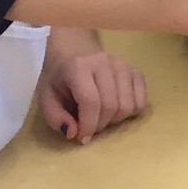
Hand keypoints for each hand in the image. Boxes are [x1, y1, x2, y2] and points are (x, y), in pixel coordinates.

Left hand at [37, 27, 147, 143]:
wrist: (74, 50)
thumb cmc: (59, 77)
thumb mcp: (46, 97)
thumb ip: (55, 117)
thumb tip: (74, 133)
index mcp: (79, 67)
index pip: (91, 102)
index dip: (88, 125)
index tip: (82, 138)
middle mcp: (105, 63)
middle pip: (112, 106)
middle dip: (100, 125)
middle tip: (90, 127)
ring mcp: (124, 66)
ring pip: (128, 106)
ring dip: (115, 120)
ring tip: (102, 117)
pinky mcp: (136, 71)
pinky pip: (141, 101)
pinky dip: (131, 113)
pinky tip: (116, 110)